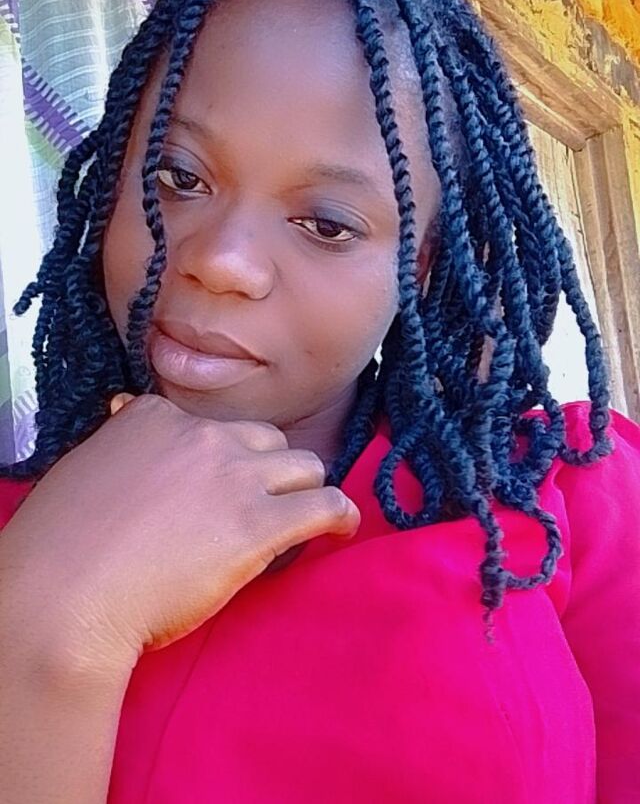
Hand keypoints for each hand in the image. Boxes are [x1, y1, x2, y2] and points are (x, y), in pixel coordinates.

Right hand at [2, 394, 359, 671]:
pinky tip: (342, 529)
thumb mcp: (87, 467)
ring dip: (305, 489)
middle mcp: (203, 436)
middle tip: (262, 504)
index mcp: (157, 417)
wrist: (61, 596)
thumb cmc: (60, 546)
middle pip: (267, 439)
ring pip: (305, 465)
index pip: (214, 427)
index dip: (222, 459)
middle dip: (270, 469)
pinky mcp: (259, 524)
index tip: (219, 484)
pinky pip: (326, 506)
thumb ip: (123, 440)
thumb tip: (124, 410)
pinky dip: (341, 516)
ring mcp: (234, 477)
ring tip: (305, 516)